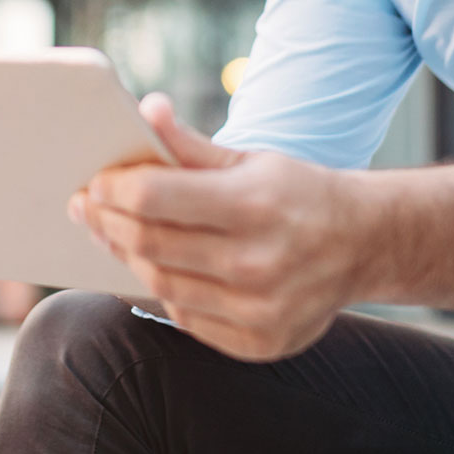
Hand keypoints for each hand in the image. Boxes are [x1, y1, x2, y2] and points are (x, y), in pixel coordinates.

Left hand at [68, 94, 365, 360]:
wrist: (366, 244)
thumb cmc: (298, 194)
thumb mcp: (251, 159)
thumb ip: (191, 144)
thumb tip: (145, 110)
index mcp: (254, 205)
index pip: (154, 198)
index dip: (114, 189)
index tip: (94, 182)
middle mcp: (258, 262)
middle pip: (150, 244)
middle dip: (107, 223)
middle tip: (87, 207)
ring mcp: (259, 310)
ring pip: (161, 284)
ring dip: (128, 257)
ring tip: (113, 235)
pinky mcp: (259, 343)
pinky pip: (186, 318)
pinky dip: (163, 290)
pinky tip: (154, 267)